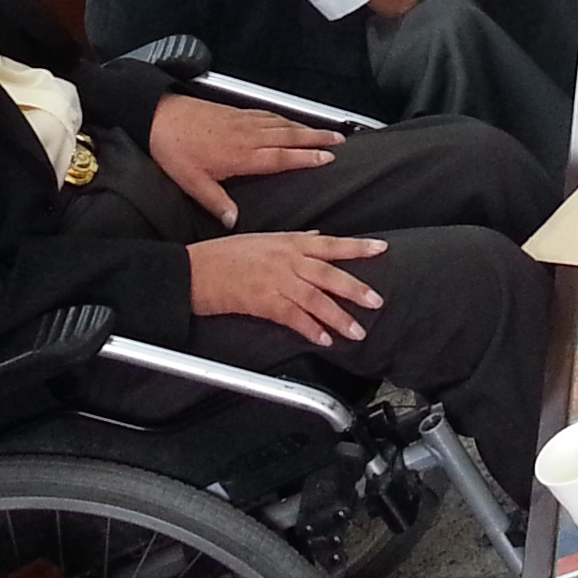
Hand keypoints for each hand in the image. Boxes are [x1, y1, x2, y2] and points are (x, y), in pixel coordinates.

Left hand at [148, 93, 342, 227]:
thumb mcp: (193, 183)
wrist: (160, 118)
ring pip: (281, 123)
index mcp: (240, 155)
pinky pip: (267, 114)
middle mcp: (247, 135)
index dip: (305, 157)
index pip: (281, 157)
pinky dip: (284, 118)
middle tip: (338, 140)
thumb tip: (232, 221)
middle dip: (316, 138)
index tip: (327, 158)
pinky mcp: (236, 112)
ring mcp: (243, 121)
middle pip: (289, 136)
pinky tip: (288, 120)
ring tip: (323, 132)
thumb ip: (216, 202)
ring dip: (305, 127)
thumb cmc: (175, 150)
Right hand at [187, 230, 387, 343]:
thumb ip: (294, 240)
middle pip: (329, 274)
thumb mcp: (263, 239)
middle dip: (356, 288)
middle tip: (377, 301)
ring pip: (316, 299)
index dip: (358, 247)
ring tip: (356, 331)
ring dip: (338, 317)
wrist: (196, 270)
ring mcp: (276, 281)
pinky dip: (310, 329)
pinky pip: (293, 317)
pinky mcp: (263, 302)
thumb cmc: (226, 254)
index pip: (331, 244)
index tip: (382, 248)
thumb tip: (318, 237)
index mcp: (289, 242)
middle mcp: (287, 260)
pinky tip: (323, 339)